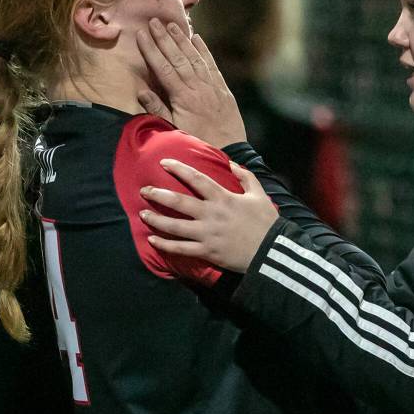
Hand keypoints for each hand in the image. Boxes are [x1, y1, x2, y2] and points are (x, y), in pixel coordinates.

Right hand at [136, 18, 247, 147]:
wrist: (230, 151)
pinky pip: (212, 65)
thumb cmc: (198, 143)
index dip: (151, 50)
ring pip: (195, 58)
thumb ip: (158, 110)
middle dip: (165, 38)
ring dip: (183, 40)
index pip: (163, 68)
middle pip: (178, 58)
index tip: (142, 34)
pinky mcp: (223, 89)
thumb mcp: (174, 131)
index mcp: (183, 98)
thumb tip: (141, 91)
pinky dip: (204, 51)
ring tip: (173, 24)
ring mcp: (212, 86)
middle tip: (154, 21)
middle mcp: (198, 88)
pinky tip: (197, 39)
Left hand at [139, 159, 277, 272]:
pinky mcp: (206, 252)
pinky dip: (165, 244)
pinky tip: (152, 240)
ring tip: (142, 213)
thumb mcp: (259, 194)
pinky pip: (181, 248)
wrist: (270, 251)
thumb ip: (245, 177)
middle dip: (158, 194)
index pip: (197, 179)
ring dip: (156, 219)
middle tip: (144, 190)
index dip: (179, 169)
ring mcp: (207, 234)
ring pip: (175, 226)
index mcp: (223, 198)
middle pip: (179, 202)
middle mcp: (211, 215)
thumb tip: (231, 163)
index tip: (164, 162)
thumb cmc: (266, 222)